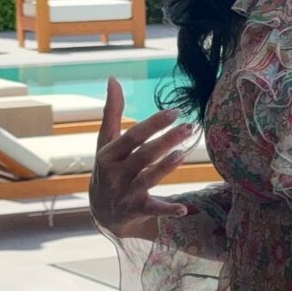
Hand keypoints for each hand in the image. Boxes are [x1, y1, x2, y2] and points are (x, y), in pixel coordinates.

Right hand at [90, 77, 193, 235]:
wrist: (102, 212)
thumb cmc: (108, 168)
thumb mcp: (105, 142)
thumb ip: (112, 112)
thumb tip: (113, 78)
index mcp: (108, 155)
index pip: (132, 136)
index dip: (153, 124)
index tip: (175, 111)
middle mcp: (115, 174)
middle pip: (143, 155)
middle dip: (166, 141)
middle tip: (189, 127)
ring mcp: (125, 194)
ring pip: (148, 179)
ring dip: (165, 167)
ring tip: (183, 153)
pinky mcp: (137, 210)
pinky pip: (153, 209)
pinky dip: (167, 210)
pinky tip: (184, 209)